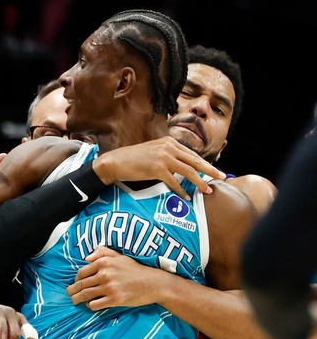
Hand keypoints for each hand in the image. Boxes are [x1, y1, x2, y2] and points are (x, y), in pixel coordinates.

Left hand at [67, 246, 167, 309]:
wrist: (154, 283)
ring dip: (77, 299)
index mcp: (104, 262)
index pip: (82, 272)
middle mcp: (105, 274)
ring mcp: (109, 287)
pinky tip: (91, 305)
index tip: (76, 283)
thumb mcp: (120, 256)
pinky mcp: (114, 300)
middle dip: (72, 290)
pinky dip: (91, 305)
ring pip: (85, 295)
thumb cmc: (136, 269)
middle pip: (81, 284)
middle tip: (70, 294)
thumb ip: (102, 253)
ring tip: (74, 301)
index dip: (76, 279)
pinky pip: (95, 304)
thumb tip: (87, 258)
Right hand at [93, 136, 224, 199]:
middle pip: (195, 161)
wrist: (115, 162)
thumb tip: (179, 167)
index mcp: (169, 142)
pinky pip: (174, 182)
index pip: (191, 154)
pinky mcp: (157, 169)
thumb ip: (166, 155)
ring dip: (199, 182)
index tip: (213, 170)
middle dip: (210, 170)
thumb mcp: (152, 152)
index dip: (204, 163)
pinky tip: (186, 196)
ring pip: (188, 171)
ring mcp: (164, 157)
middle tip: (222, 177)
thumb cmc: (131, 159)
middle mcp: (169, 147)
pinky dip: (181, 190)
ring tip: (207, 190)